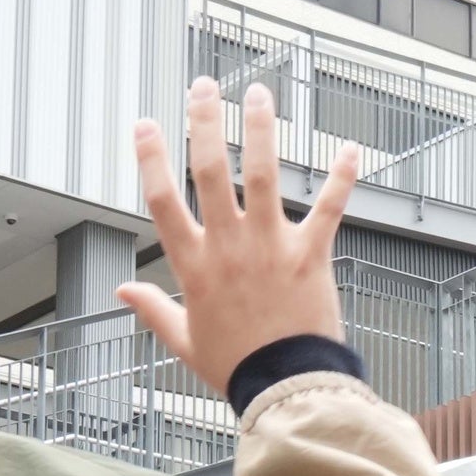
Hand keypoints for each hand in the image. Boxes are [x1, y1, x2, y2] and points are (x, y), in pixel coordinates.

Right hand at [115, 79, 358, 402]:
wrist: (288, 389)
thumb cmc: (238, 367)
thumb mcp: (184, 341)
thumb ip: (153, 310)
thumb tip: (123, 291)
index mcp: (194, 266)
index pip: (162, 201)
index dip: (150, 158)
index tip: (144, 124)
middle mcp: (229, 248)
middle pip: (210, 171)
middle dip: (204, 122)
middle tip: (203, 86)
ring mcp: (271, 247)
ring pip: (262, 174)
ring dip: (260, 129)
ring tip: (257, 93)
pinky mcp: (311, 255)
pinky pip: (329, 208)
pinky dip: (342, 177)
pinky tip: (352, 149)